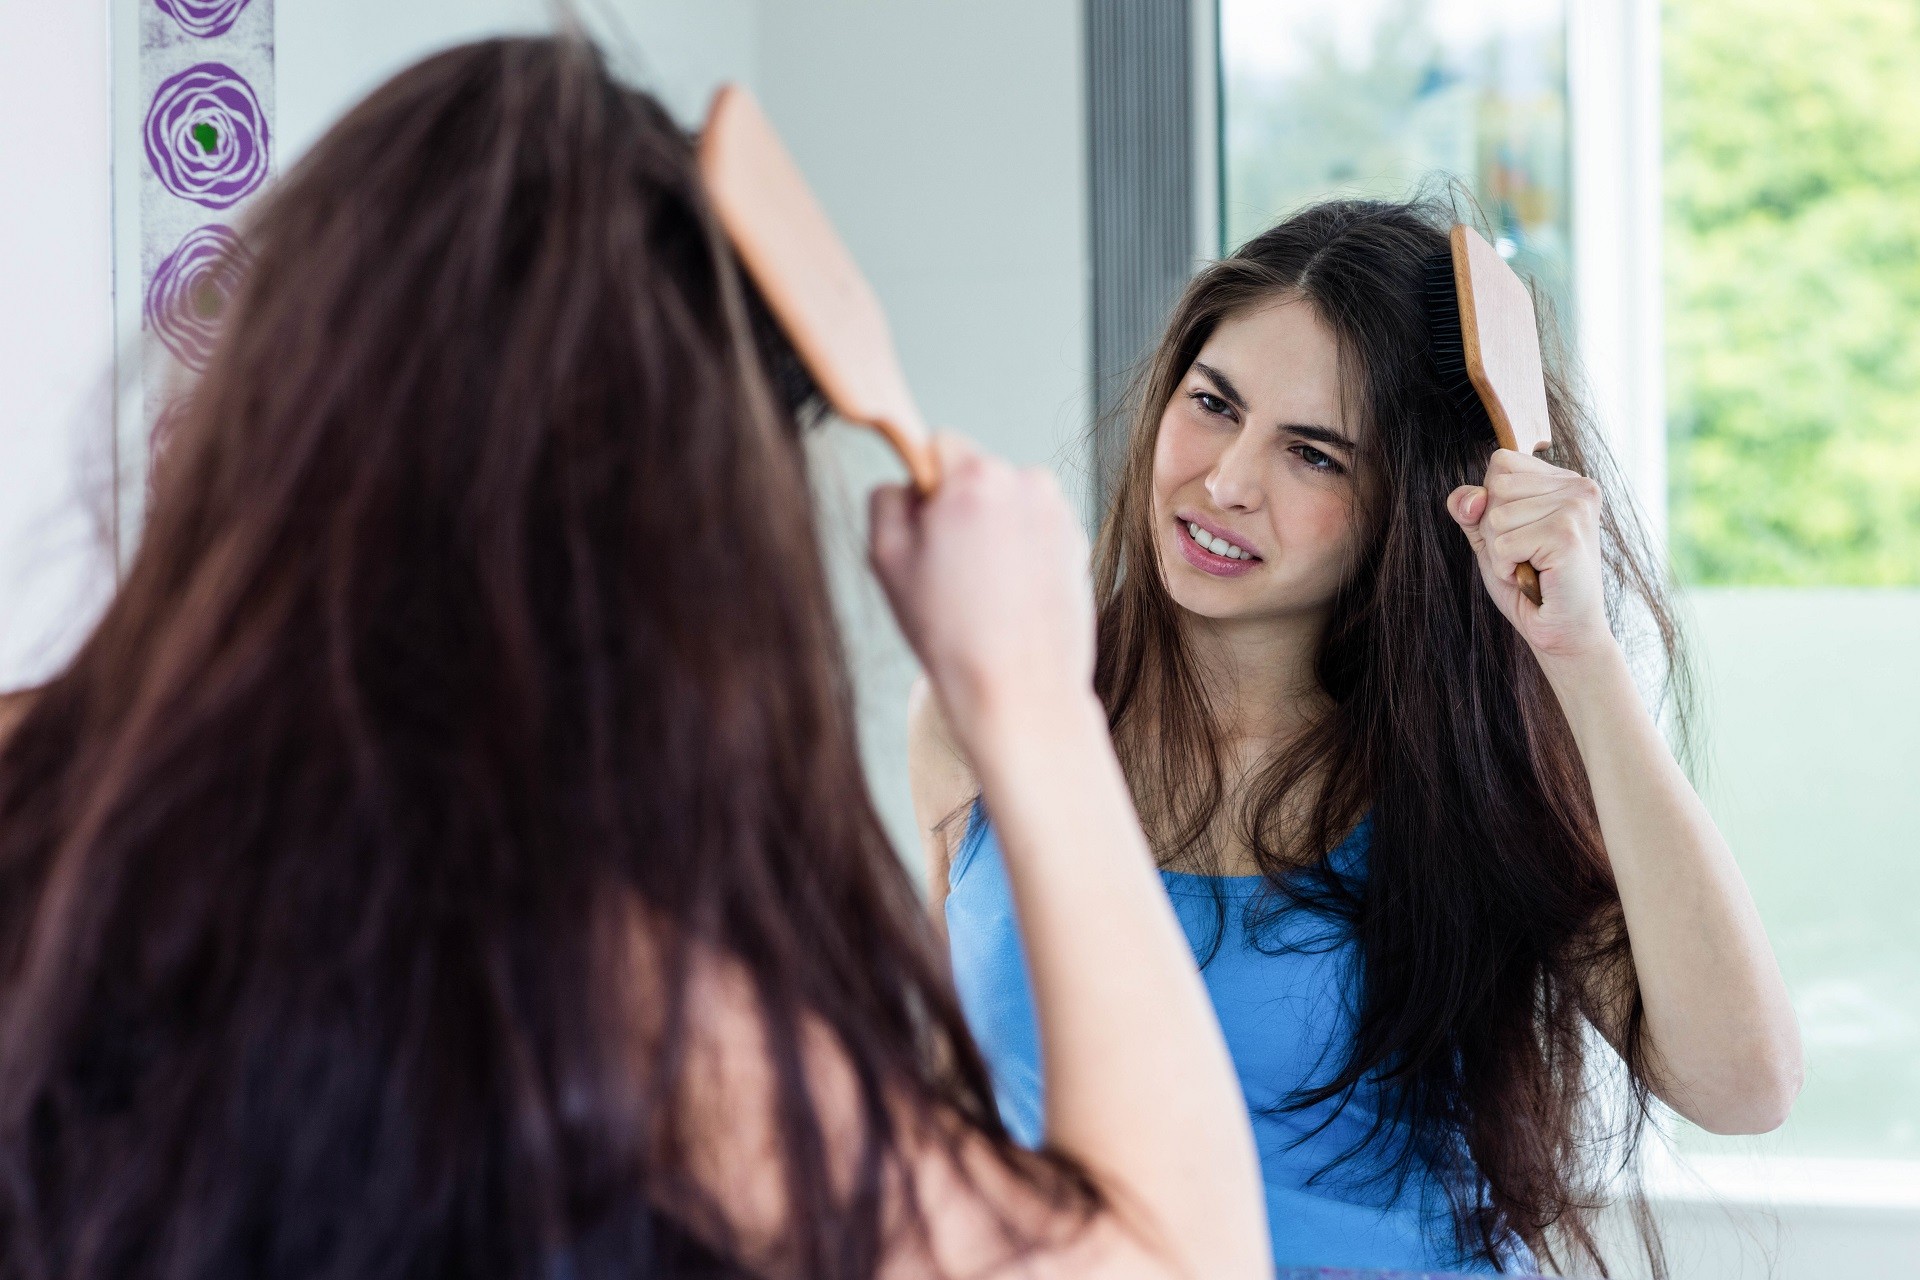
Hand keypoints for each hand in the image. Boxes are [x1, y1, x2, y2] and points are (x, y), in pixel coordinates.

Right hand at [869, 435, 1095, 758]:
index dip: (923, 485)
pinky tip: (1009, 597)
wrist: (1019, 689)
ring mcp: (1059, 513)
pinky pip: (1034, 528)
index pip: (939, 443)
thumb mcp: (886, 560)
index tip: (925, 528)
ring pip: (1007, 501)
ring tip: (982, 589)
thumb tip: (906, 483)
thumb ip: (886, 500)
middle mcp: (1027, 482)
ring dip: (991, 528)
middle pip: (976, 472)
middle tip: (949, 569)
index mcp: (977, 478)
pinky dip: (1019, 550)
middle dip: (959, 506)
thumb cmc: (952, 631)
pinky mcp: (1078, 542)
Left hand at [1447, 449, 1615, 668]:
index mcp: (1563, 480)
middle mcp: (1577, 486)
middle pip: (1495, 487)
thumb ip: (1471, 509)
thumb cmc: (1530, 584)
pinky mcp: (1567, 533)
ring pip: (1496, 517)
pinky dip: (1506, 568)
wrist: (1564, 632)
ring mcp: (1576, 507)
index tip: (1521, 533)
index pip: (1500, 463)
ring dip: (1501, 553)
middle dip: (1495, 530)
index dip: (1491, 503)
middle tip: (1526, 556)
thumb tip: (1469, 499)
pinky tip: (1534, 578)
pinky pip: (1503, 543)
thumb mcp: (1491, 538)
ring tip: (1531, 567)